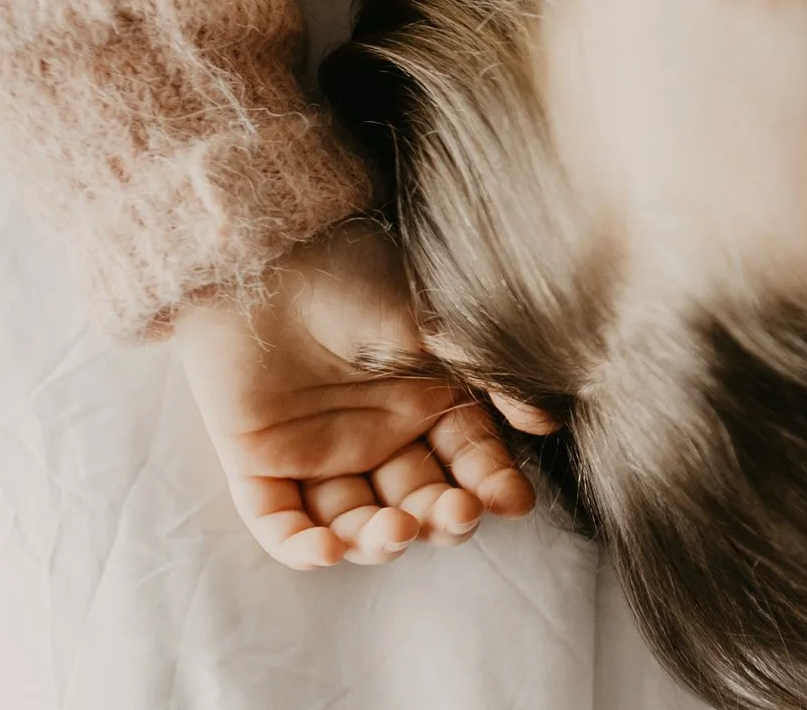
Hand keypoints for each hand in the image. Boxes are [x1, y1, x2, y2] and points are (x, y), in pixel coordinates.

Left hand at [175, 219, 535, 567]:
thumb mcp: (440, 323)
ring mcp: (319, 453)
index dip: (491, 484)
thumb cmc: (358, 277)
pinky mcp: (259, 463)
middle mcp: (379, 433)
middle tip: (454, 516)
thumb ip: (492, 376)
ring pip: (356, 521)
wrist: (266, 257)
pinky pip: (280, 523)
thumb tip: (547, 423)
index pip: (468, 460)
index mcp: (427, 399)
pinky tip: (328, 550)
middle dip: (441, 518)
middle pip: (418, 500)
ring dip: (379, 539)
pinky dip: (303, 547)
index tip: (512, 502)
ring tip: (396, 531)